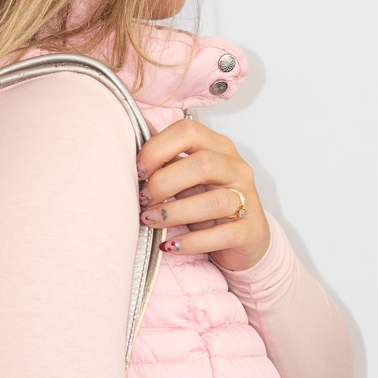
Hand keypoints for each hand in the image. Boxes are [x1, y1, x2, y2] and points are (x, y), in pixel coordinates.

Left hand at [136, 117, 270, 272]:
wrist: (245, 239)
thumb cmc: (208, 203)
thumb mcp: (185, 178)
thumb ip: (164, 159)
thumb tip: (128, 136)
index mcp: (217, 147)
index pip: (188, 131)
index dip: (157, 148)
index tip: (137, 171)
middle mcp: (235, 168)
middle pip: (203, 164)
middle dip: (164, 182)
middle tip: (143, 199)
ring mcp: (246, 198)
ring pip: (215, 201)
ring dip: (175, 212)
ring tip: (150, 221)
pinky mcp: (249, 230)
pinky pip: (223, 235)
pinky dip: (192, 242)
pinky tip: (170, 246)